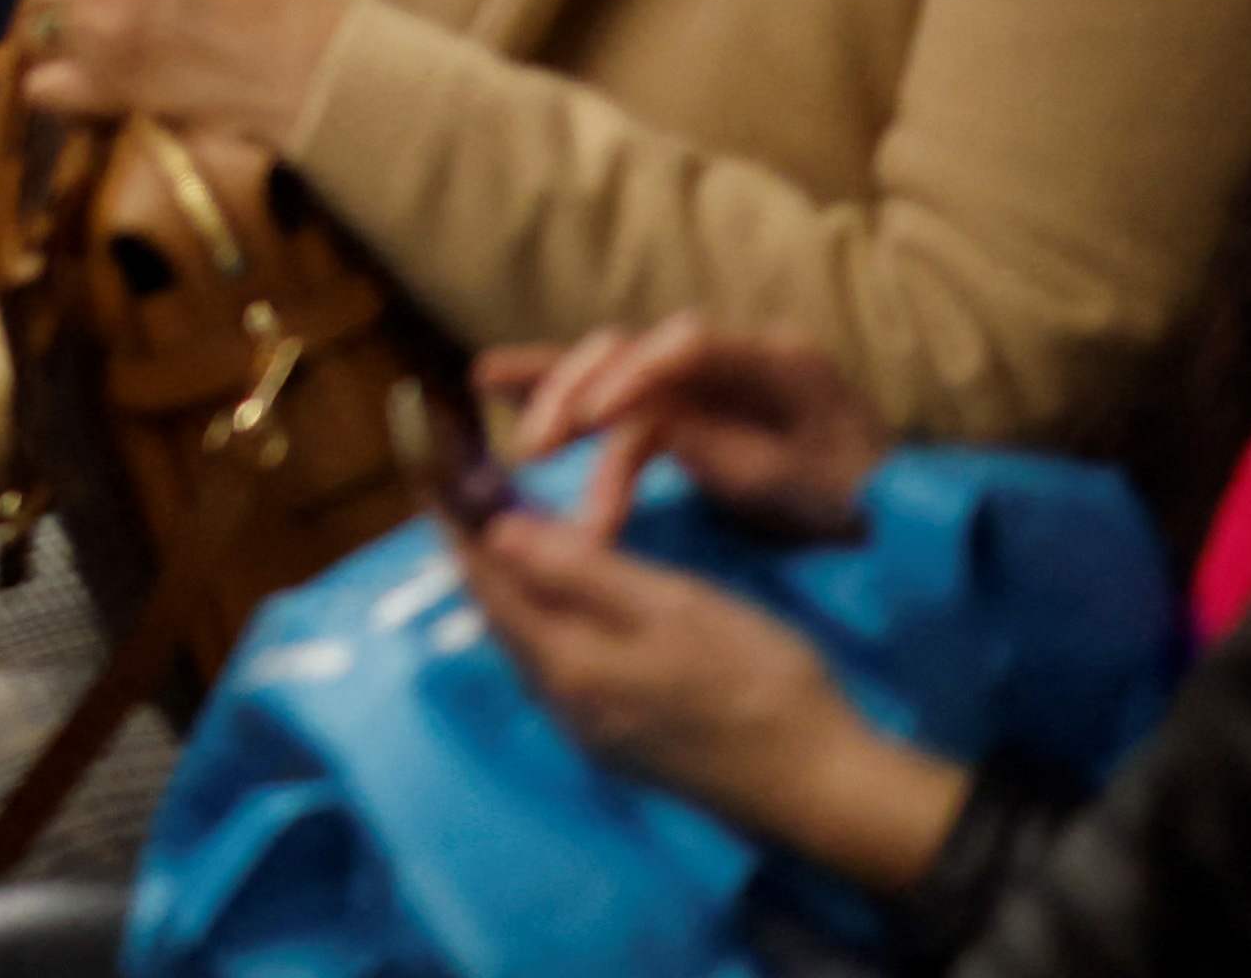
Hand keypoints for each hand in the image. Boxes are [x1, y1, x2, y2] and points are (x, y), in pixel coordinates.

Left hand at [7, 0, 347, 139]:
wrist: (313, 70)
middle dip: (49, 2)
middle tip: (71, 20)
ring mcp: (101, 32)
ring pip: (34, 34)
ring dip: (54, 47)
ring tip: (84, 58)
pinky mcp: (106, 88)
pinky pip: (42, 88)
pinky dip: (57, 94)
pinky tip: (86, 95)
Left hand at [447, 502, 963, 889]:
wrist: (822, 789)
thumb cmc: (755, 682)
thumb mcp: (671, 606)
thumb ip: (580, 571)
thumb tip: (494, 531)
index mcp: (564, 662)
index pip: (483, 578)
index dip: (452, 516)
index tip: (427, 461)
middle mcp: (561, 701)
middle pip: (496, 611)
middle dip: (472, 547)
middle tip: (458, 486)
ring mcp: (591, 727)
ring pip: (526, 640)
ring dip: (507, 584)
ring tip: (499, 529)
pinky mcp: (622, 741)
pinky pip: (558, 664)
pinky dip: (544, 616)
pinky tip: (561, 597)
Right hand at [482, 319, 886, 541]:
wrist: (896, 514)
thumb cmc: (850, 500)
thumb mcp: (794, 485)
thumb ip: (719, 451)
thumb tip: (639, 426)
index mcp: (773, 360)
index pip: (686, 346)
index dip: (633, 374)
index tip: (593, 420)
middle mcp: (730, 354)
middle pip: (635, 349)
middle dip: (577, 391)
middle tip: (537, 450)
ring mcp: (705, 377)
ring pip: (615, 369)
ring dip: (560, 401)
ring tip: (520, 443)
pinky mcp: (687, 404)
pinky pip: (618, 396)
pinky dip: (568, 400)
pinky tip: (501, 388)